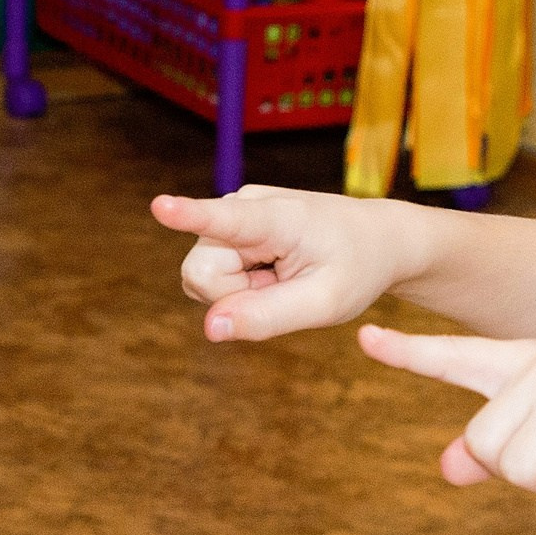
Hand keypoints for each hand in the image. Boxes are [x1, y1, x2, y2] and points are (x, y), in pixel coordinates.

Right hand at [151, 186, 414, 341]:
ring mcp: (232, 214)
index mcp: (277, 218)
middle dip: (237, 297)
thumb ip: (269, 318)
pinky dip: (243, 285)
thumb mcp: (327, 304)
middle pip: (202, 275)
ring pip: (204, 277)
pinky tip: (273, 272)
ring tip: (283, 276)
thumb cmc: (357, 269)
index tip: (159, 206)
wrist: (376, 239)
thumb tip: (211, 328)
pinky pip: (212, 274)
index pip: (224, 218)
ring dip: (243, 291)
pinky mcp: (227, 227)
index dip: (187, 215)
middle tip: (286, 286)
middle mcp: (243, 205)